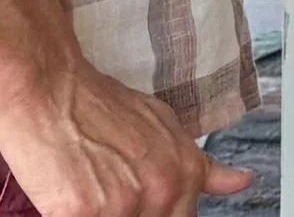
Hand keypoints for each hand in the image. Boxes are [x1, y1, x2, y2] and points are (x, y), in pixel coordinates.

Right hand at [0, 60, 252, 216]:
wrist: (50, 90)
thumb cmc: (99, 107)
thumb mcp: (164, 126)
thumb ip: (203, 165)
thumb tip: (243, 182)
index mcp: (186, 173)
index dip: (154, 214)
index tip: (137, 203)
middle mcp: (162, 190)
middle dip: (127, 213)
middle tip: (109, 189)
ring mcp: (123, 204)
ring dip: (102, 213)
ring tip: (90, 188)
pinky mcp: (82, 213)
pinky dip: (72, 215)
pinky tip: (68, 199)